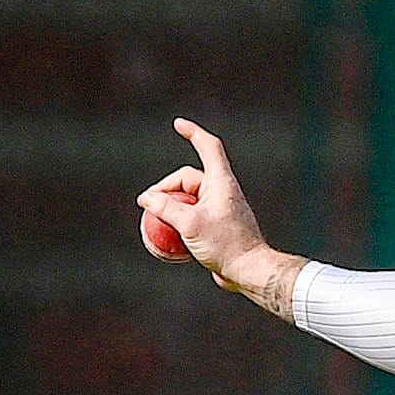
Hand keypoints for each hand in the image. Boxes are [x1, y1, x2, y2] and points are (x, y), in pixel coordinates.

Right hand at [136, 119, 277, 291]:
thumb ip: (166, 208)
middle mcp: (222, 191)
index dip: (193, 132)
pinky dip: (179, 222)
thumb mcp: (190, 224)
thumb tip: (146, 198)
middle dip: (166, 190)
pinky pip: (193, 217)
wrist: (249, 270)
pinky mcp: (218, 226)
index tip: (178, 124)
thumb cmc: (225, 244)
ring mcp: (220, 209)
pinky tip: (166, 237)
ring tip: (154, 223)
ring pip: (188, 200)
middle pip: (187, 179)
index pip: (208, 147)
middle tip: (148, 207)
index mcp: (220, 182)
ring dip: (170, 208)